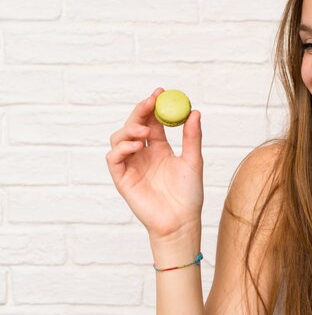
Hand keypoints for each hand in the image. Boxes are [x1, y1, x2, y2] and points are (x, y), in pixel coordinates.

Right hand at [106, 88, 203, 241]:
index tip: (160, 92)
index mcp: (159, 148)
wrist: (181, 221)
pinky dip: (121, 148)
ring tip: (145, 130)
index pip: (152, 121)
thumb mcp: (193, 161)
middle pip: (134, 125)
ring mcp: (131, 165)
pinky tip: (136, 145)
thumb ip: (192, 137)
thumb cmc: (189, 194)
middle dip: (140, 111)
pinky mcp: (123, 179)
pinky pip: (114, 159)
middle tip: (150, 101)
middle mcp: (143, 154)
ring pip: (119, 138)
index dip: (154, 106)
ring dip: (129, 128)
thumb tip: (195, 112)